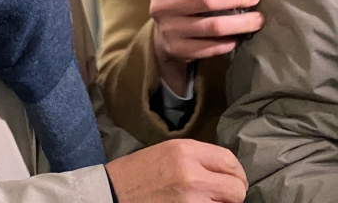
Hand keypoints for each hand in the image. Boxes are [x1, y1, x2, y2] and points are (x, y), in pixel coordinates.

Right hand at [106, 139, 247, 202]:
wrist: (111, 194)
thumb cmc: (135, 173)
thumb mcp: (165, 152)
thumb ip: (195, 158)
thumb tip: (222, 171)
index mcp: (185, 150)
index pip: (230, 161)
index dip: (235, 173)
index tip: (230, 180)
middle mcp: (192, 173)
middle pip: (236, 188)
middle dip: (232, 194)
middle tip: (221, 197)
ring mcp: (192, 200)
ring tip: (203, 201)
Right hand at [149, 0, 263, 94]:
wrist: (162, 35)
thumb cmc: (180, 0)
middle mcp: (161, 8)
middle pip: (204, 0)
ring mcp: (169, 31)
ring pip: (212, 26)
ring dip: (240, 22)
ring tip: (257, 18)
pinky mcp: (179, 50)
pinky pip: (211, 46)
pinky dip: (230, 41)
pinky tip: (242, 35)